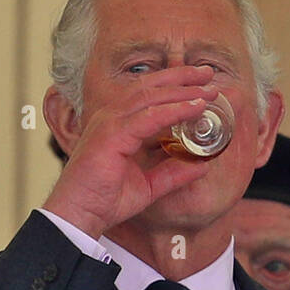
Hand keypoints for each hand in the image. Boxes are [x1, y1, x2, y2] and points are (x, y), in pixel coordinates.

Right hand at [43, 65, 217, 237]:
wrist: (80, 215)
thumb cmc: (104, 201)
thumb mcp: (148, 186)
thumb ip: (172, 174)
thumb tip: (202, 166)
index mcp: (117, 123)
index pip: (148, 94)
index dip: (175, 84)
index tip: (201, 83)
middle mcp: (112, 117)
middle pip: (150, 86)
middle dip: (181, 77)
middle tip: (208, 73)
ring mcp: (110, 123)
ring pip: (152, 97)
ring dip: (182, 91)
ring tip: (207, 90)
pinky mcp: (112, 135)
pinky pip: (149, 117)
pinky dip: (174, 110)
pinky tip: (194, 108)